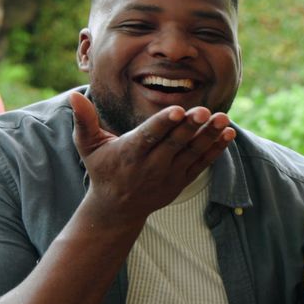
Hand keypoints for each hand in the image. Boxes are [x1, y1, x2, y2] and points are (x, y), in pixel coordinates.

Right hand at [69, 92, 234, 221]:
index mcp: (130, 153)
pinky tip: (228, 133)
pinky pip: (201, 164)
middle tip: (205, 110)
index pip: (149, 136)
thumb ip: (84, 120)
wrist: (117, 208)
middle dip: (190, 127)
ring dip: (209, 136)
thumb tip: (75, 95)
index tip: (178, 110)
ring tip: (223, 118)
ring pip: (192, 153)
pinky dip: (216, 150)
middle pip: (174, 144)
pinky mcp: (181, 181)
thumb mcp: (88, 146)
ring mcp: (169, 175)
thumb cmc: (102, 169)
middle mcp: (151, 165)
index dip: (164, 124)